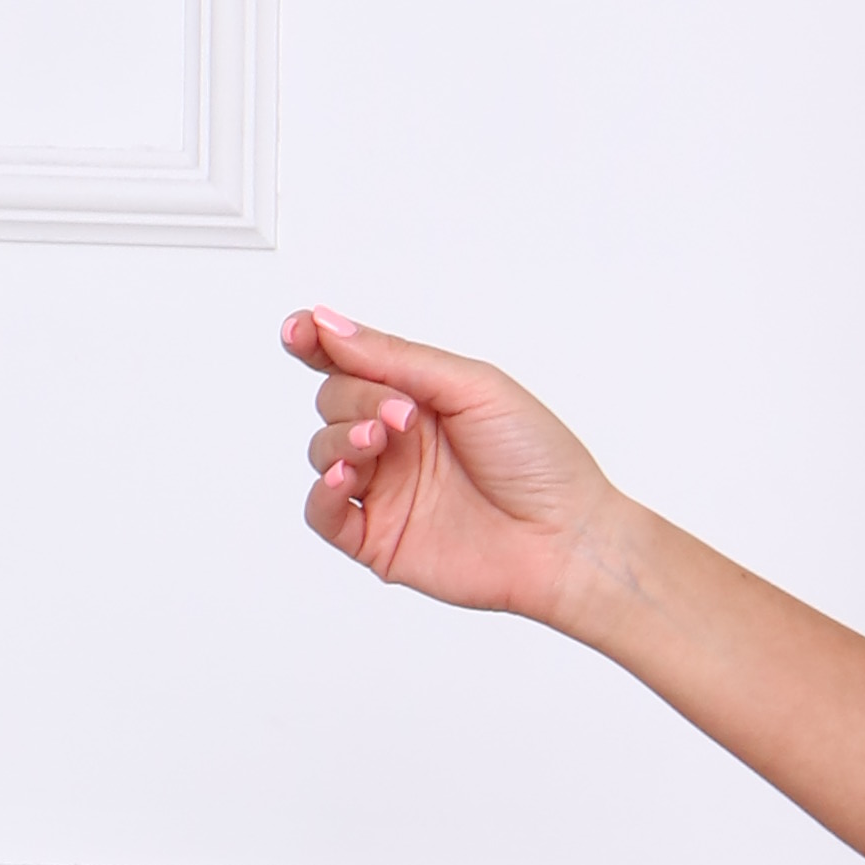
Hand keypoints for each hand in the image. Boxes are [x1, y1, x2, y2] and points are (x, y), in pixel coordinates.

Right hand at [283, 306, 617, 621]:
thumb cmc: (540, 461)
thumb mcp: (472, 387)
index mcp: (420, 398)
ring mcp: (387, 491)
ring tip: (379, 442)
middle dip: (355, 398)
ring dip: (340, 438)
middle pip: (333, 401)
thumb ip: (397, 357)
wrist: (566, 539)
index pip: (349, 363)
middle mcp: (398, 442)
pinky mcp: (379, 539)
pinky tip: (347, 476)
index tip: (298, 332)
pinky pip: (323, 513)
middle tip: (401, 415)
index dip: (314, 343)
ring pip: (324, 451)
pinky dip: (322, 491)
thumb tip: (329, 325)